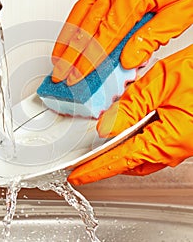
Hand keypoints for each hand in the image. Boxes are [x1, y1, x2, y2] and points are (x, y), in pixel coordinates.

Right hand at [52, 0, 192, 85]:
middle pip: (84, 30)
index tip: (77, 78)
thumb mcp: (181, 10)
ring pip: (78, 17)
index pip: (102, 38)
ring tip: (56, 59)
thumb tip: (128, 60)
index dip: (88, 62)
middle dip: (69, 56)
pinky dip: (72, 24)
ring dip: (65, 41)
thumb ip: (152, 37)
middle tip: (59, 74)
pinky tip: (68, 34)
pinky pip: (83, 6)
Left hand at [68, 45, 192, 184]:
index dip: (95, 168)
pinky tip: (125, 129)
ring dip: (118, 150)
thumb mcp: (161, 84)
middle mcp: (174, 147)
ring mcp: (178, 142)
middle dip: (104, 162)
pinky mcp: (181, 134)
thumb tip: (105, 127)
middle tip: (84, 160)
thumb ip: (131, 107)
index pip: (120, 160)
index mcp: (168, 139)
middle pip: (129, 161)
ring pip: (140, 154)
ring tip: (98, 145)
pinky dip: (132, 141)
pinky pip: (151, 144)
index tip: (78, 175)